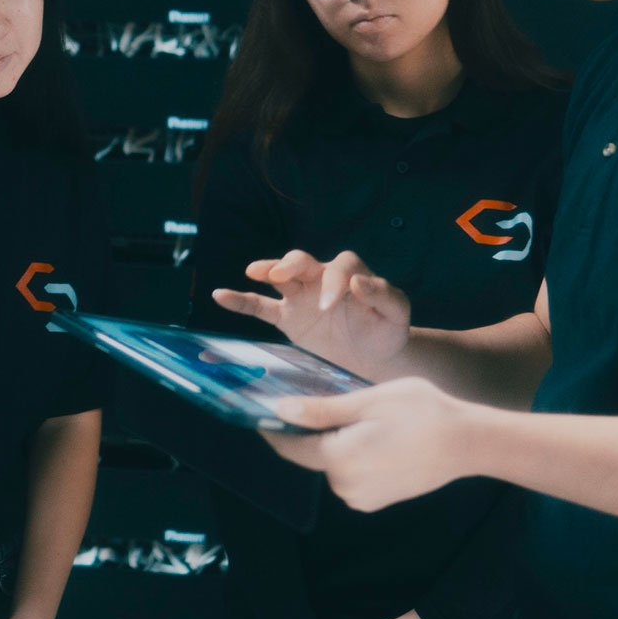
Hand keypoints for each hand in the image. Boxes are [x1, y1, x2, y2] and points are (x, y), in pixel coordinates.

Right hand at [212, 250, 409, 374]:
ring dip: (268, 270)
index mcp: (350, 274)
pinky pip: (260, 306)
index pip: (339, 267)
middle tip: (285, 276)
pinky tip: (221, 295)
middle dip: (293, 265)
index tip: (330, 306)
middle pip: (303, 260)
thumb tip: (358, 281)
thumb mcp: (396, 314)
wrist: (373, 358)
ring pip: (280, 276)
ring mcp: (301, 297)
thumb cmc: (386, 332)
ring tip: (255, 271)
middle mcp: (322, 279)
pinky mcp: (287, 317)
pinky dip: (240, 300)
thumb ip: (384, 295)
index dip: (333, 282)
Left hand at [263, 378, 475, 511]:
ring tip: (356, 416)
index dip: (272, 428)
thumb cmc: (422, 413)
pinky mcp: (378, 499)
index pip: (290, 446)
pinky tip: (373, 435)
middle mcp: (345, 487)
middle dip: (311, 430)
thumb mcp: (367, 402)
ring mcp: (362, 498)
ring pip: (333, 463)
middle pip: (313, 454)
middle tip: (318, 400)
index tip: (258, 411)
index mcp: (339, 460)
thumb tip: (278, 412)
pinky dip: (353, 455)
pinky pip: (351, 474)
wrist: (469, 444)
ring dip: (335, 442)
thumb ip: (320, 411)